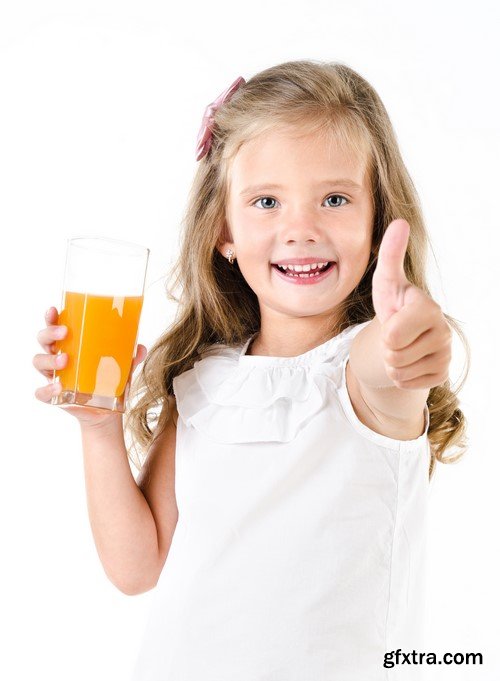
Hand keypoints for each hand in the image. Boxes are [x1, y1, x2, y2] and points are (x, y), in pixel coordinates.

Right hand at [33, 306, 147, 426]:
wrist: (105, 411)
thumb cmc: (107, 380)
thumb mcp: (121, 367)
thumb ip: (131, 357)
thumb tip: (140, 348)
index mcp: (70, 345)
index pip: (55, 326)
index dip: (51, 317)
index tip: (54, 309)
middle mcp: (57, 357)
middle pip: (43, 340)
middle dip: (50, 333)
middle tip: (65, 332)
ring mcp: (53, 376)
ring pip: (38, 362)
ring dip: (49, 359)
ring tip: (65, 360)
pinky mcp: (53, 396)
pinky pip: (41, 392)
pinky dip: (47, 389)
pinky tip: (59, 387)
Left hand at [371, 219, 451, 389]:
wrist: (402, 335)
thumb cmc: (393, 305)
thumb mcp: (386, 282)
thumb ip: (391, 254)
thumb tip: (400, 222)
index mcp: (428, 308)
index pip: (392, 335)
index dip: (385, 331)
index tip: (394, 318)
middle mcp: (442, 330)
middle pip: (393, 355)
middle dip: (386, 348)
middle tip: (394, 335)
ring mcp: (445, 354)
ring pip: (399, 371)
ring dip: (391, 363)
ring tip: (400, 346)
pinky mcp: (442, 373)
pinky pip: (407, 383)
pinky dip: (401, 376)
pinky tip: (408, 360)